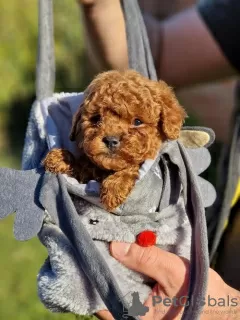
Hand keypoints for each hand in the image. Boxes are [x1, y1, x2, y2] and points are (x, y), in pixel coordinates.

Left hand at [96, 242, 239, 319]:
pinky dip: (125, 262)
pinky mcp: (142, 293)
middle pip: (106, 286)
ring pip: (116, 280)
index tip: (86, 249)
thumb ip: (144, 259)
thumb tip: (114, 245)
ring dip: (113, 261)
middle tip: (94, 237)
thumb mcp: (171, 272)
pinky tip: (123, 247)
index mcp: (135, 316)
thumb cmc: (198, 292)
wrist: (218, 303)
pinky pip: (127, 278)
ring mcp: (136, 303)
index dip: (93, 272)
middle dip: (102, 263)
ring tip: (105, 238)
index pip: (102, 296)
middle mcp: (131, 312)